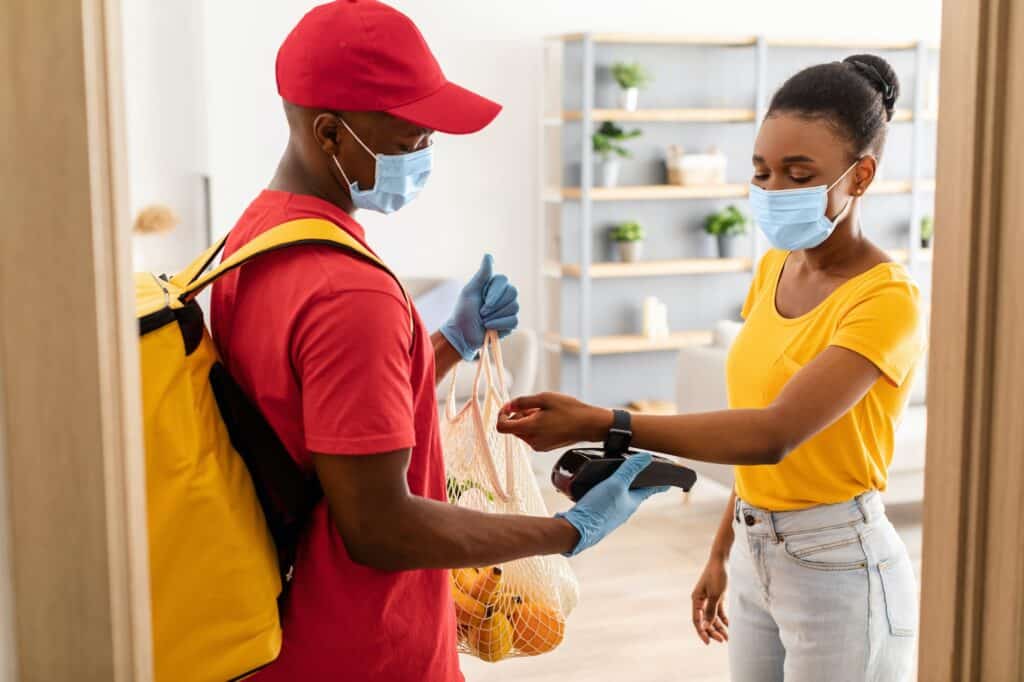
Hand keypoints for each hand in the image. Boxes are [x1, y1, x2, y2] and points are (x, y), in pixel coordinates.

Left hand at [439, 254, 519, 360]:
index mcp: (494, 285)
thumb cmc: (463, 311)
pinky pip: (514, 321)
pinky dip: (499, 324)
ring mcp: (509, 309)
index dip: (495, 293)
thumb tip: (488, 255)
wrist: (462, 334)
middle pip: (512, 292)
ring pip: (514, 307)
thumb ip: (482, 275)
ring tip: (483, 320)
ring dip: (495, 316)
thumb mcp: (470, 291)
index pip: (504, 280)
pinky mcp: (511, 323)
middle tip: (481, 312)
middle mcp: (504, 295)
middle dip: (495, 305)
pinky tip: (489, 327)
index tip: (482, 302)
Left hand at [497, 392, 612, 450]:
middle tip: (534, 406)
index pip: (502, 427)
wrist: (588, 424)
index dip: (502, 415)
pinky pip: (532, 436)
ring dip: (527, 420)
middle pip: (513, 428)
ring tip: (545, 412)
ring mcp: (538, 446)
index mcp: (530, 428)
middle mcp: (531, 441)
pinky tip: (549, 419)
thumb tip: (507, 406)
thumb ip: (522, 402)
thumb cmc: (570, 410)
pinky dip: (535, 427)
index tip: (508, 407)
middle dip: (518, 415)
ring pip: (522, 431)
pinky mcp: (544, 447)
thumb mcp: (544, 398)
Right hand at [556, 452, 667, 555]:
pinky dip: (606, 494)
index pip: (649, 491)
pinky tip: (598, 491)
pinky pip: (605, 502)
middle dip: (639, 486)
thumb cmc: (598, 509)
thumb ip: (629, 470)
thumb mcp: (615, 484)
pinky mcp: (596, 516)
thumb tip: (646, 457)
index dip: (658, 485)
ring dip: (622, 490)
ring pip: (619, 499)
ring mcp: (609, 514)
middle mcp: (622, 510)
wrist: (576, 531)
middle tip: (644, 479)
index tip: (668, 483)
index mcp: (631, 503)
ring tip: (621, 481)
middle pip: (634, 495)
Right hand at [691, 557, 728, 644]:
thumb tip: (707, 625)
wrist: (721, 561)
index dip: (702, 632)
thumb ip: (711, 611)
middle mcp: (701, 601)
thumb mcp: (715, 595)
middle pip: (705, 621)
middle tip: (722, 640)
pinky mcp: (716, 597)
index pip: (697, 620)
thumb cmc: (716, 576)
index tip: (708, 642)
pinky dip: (723, 619)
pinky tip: (729, 626)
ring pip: (712, 618)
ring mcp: (709, 599)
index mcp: (696, 600)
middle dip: (713, 631)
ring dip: (719, 627)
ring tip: (727, 637)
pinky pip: (719, 612)